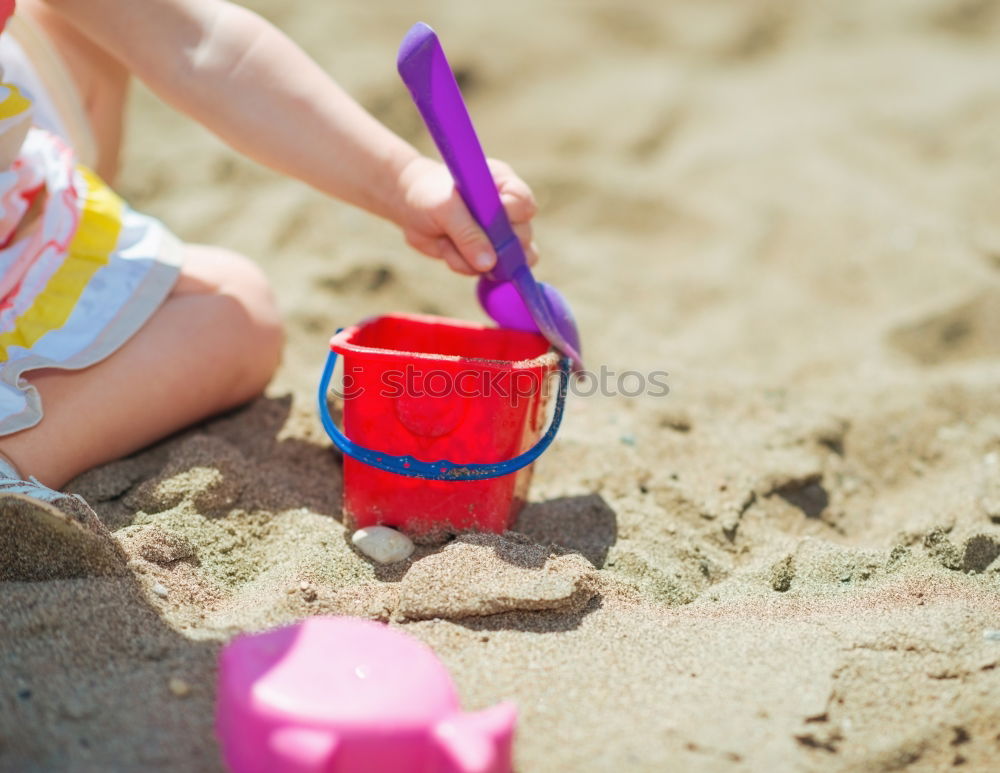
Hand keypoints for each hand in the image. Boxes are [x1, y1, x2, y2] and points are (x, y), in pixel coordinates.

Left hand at [395, 156, 538, 275]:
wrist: (409, 205)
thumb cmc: (429, 194)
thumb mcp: (445, 209)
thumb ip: (468, 234)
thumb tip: (489, 263)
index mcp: (503, 184)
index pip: (524, 203)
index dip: (511, 216)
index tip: (489, 222)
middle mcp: (507, 210)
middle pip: (523, 237)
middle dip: (495, 248)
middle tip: (469, 243)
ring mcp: (499, 235)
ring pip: (508, 262)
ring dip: (476, 261)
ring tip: (449, 242)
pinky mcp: (487, 255)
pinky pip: (486, 272)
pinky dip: (463, 266)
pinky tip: (447, 248)